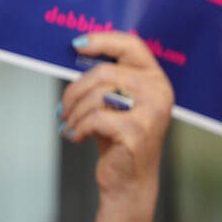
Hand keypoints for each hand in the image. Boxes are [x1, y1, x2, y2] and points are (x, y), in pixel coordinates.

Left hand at [59, 32, 173, 212]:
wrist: (129, 181)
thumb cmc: (119, 139)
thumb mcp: (117, 104)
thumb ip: (109, 79)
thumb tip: (78, 51)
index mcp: (156, 80)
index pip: (132, 45)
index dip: (103, 40)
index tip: (76, 45)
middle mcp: (159, 93)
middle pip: (105, 73)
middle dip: (74, 91)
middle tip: (62, 108)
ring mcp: (150, 113)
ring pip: (96, 96)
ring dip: (73, 112)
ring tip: (69, 125)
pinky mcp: (136, 133)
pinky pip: (95, 119)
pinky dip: (78, 128)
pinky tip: (76, 137)